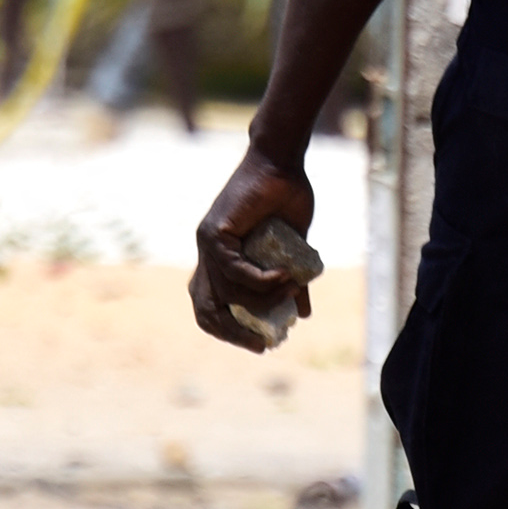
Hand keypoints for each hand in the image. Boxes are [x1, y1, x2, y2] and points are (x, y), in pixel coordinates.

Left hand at [189, 144, 315, 352]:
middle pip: (205, 308)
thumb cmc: (288, 199)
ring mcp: (206, 243)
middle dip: (232, 332)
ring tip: (290, 291)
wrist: (281, 164)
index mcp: (220, 259)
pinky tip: (284, 277)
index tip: (259, 342)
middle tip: (263, 343)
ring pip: (227, 293)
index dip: (229, 330)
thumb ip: (290, 281)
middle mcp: (207, 254)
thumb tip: (302, 314)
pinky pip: (233, 270)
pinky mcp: (213, 233)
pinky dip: (260, 280)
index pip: (209, 306)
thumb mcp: (293, 251)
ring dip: (262, 299)